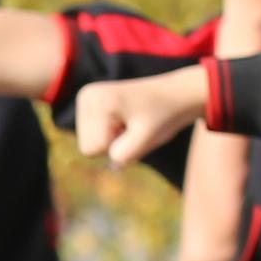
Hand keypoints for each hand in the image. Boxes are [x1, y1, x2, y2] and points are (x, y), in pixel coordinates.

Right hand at [74, 65, 217, 164]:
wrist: (174, 95)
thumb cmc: (163, 116)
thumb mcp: (146, 138)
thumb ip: (124, 155)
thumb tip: (109, 164)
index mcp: (96, 100)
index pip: (94, 149)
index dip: (119, 147)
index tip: (136, 127)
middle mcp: (86, 96)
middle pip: (88, 148)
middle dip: (114, 145)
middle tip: (135, 127)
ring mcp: (86, 101)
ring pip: (90, 145)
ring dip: (114, 142)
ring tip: (131, 124)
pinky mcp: (89, 107)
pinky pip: (94, 139)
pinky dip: (112, 137)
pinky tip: (126, 122)